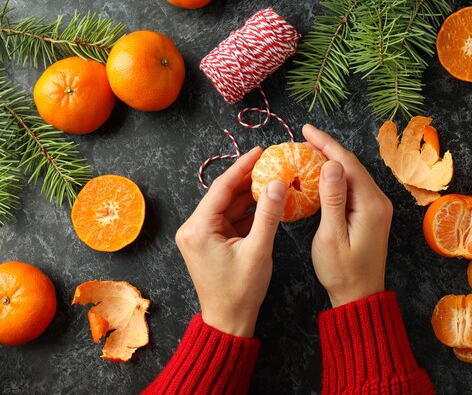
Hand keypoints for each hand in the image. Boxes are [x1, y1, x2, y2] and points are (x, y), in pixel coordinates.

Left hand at [175, 147, 286, 336]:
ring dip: (249, 195)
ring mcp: (201, 235)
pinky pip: (229, 219)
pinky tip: (266, 202)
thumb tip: (277, 183)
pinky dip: (246, 211)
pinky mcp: (210, 242)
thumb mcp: (258, 250)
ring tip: (272, 179)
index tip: (260, 151)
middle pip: (223, 194)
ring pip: (228, 206)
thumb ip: (268, 214)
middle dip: (247, 179)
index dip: (242, 166)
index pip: (221, 188)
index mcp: (198, 228)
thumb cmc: (240, 291)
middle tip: (270, 163)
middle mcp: (194, 228)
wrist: (228, 321)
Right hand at [303, 124, 392, 306]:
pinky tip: (321, 174)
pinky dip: (336, 177)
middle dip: (328, 148)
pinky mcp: (371, 214)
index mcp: (371, 204)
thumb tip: (330, 164)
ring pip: (352, 175)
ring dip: (331, 161)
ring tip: (308, 150)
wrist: (360, 296)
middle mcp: (379, 201)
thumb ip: (331, 199)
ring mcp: (377, 208)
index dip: (326, 143)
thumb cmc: (343, 271)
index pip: (347, 163)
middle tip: (303, 138)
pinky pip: (353, 187)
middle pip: (352, 165)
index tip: (306, 129)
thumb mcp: (332, 236)